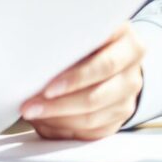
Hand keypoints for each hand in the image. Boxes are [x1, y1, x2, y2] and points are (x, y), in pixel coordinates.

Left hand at [21, 24, 145, 139]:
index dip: (75, 78)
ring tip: (32, 112)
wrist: (107, 52)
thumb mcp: (80, 29)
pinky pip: (91, 131)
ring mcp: (128, 96)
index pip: (104, 65)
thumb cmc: (84, 37)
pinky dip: (64, 128)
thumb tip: (33, 58)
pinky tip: (45, 121)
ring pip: (92, 117)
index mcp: (128, 42)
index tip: (47, 87)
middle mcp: (132, 71)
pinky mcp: (119, 116)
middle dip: (58, 104)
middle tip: (30, 106)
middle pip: (95, 96)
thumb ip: (66, 40)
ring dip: (57, 118)